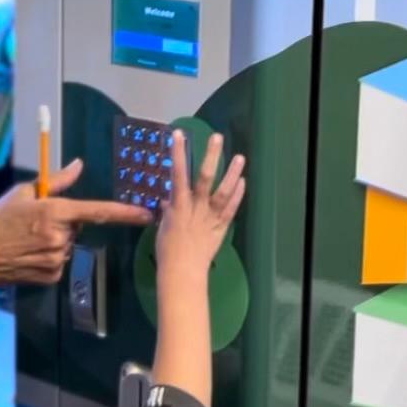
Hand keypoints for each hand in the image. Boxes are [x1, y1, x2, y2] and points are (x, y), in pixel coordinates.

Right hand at [0, 160, 153, 289]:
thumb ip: (56, 181)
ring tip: (29, 240)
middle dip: (65, 222)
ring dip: (57, 241)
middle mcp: (61, 237)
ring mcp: (59, 259)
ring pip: (69, 245)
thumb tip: (79, 165)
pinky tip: (30, 255)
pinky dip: (49, 257)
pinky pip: (61, 262)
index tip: (148, 214)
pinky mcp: (53, 276)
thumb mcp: (23, 193)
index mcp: (56, 212)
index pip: (99, 211)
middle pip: (79, 227)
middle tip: (37, 223)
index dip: (126, 213)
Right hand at [156, 132, 245, 284]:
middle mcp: (196, 207)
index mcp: (178, 205)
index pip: (177, 174)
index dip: (178, 153)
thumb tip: (168, 199)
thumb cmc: (168, 250)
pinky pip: (231, 209)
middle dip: (211, 156)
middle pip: (204, 177)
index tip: (178, 135)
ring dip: (232, 174)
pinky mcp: (221, 227)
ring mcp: (211, 216)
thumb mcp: (163, 226)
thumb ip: (168, 210)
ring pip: (223, 191)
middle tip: (217, 137)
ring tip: (240, 157)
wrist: (182, 271)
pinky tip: (242, 182)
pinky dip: (238, 195)